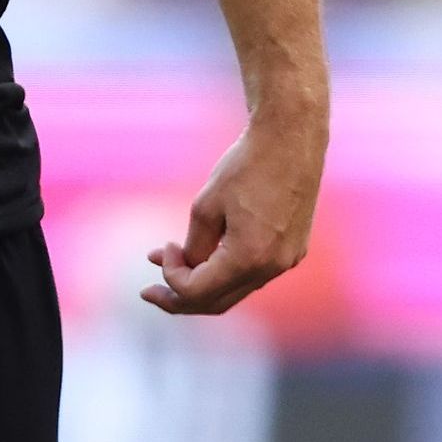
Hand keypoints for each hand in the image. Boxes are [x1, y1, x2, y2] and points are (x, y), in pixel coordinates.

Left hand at [145, 123, 318, 314]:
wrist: (292, 138)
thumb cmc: (245, 166)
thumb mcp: (206, 207)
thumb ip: (194, 247)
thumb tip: (188, 269)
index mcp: (248, 258)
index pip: (196, 291)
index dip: (171, 276)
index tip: (163, 246)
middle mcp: (272, 267)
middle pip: (216, 303)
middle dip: (179, 298)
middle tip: (148, 292)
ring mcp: (286, 261)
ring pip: (236, 290)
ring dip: (202, 283)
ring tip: (171, 263)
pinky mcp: (293, 250)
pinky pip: (253, 273)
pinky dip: (226, 271)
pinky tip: (208, 255)